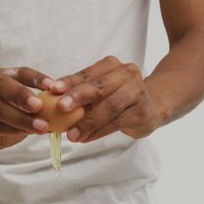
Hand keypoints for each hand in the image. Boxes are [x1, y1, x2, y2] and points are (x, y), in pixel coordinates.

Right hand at [0, 67, 53, 158]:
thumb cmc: (3, 120)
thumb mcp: (20, 108)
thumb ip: (37, 105)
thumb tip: (65, 107)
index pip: (20, 72)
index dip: (37, 78)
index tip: (55, 86)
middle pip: (2, 85)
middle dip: (22, 94)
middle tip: (39, 105)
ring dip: (23, 118)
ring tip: (42, 126)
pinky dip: (14, 130)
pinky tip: (28, 134)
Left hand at [50, 56, 169, 142]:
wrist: (151, 107)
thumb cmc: (118, 97)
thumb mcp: (100, 91)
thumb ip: (81, 95)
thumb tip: (52, 105)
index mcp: (111, 65)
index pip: (87, 73)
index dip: (70, 81)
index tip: (53, 89)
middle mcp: (126, 74)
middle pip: (99, 86)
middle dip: (78, 97)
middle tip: (61, 108)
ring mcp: (137, 91)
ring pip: (109, 106)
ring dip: (88, 122)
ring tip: (72, 134)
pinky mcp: (142, 111)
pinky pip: (116, 122)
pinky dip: (98, 132)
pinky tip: (86, 138)